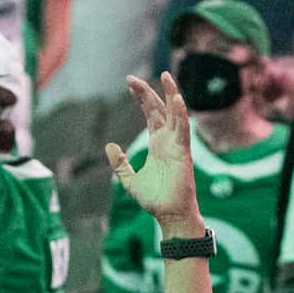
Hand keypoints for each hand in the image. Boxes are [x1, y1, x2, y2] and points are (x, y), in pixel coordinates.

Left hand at [105, 72, 203, 234]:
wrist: (169, 216)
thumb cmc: (155, 199)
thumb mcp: (129, 180)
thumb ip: (120, 163)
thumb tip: (109, 146)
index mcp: (157, 144)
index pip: (150, 114)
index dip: (141, 98)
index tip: (130, 83)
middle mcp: (168, 140)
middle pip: (159, 109)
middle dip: (147, 92)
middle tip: (132, 79)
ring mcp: (177, 145)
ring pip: (175, 114)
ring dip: (171, 95)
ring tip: (166, 76)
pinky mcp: (184, 153)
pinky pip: (183, 130)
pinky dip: (180, 114)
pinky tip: (176, 99)